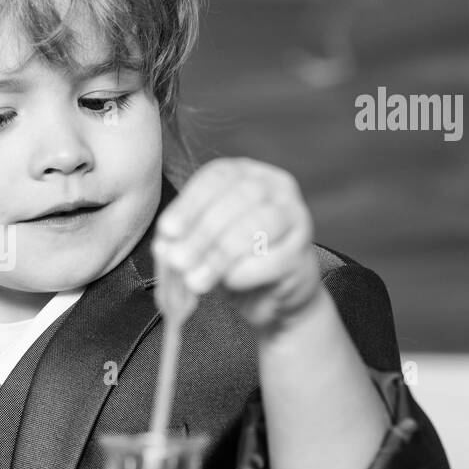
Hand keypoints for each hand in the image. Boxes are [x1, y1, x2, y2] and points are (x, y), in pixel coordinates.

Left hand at [152, 158, 322, 333]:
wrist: (269, 296)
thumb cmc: (229, 260)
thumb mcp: (199, 242)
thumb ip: (181, 239)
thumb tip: (165, 245)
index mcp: (245, 172)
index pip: (216, 177)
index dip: (190, 204)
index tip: (168, 231)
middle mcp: (275, 186)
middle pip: (238, 199)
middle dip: (202, 233)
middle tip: (178, 262)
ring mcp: (296, 216)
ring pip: (257, 225)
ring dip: (220, 255)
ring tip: (196, 280)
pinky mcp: (303, 253)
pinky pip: (274, 259)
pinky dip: (246, 272)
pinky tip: (229, 283)